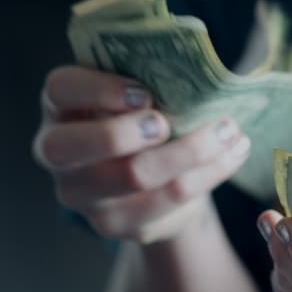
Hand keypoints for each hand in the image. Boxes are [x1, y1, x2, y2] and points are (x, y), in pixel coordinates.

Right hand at [33, 65, 250, 242]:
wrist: (154, 178)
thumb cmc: (143, 117)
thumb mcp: (137, 92)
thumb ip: (148, 77)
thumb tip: (194, 68)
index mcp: (61, 107)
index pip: (60, 89)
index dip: (98, 89)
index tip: (143, 92)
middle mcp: (58, 154)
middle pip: (73, 147)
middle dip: (125, 132)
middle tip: (167, 123)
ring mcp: (84, 195)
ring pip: (133, 176)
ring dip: (190, 151)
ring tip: (229, 131)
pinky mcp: (118, 224)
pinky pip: (168, 200)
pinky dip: (209, 173)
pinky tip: (233, 153)